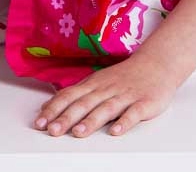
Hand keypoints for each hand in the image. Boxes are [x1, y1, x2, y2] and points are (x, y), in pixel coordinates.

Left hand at [33, 51, 179, 138]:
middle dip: (66, 117)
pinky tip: (115, 132)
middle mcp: (106, 89)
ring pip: (106, 108)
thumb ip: (76, 95)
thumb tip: (49, 105)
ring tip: (78, 132)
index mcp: (93, 85)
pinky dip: (124, 122)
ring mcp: (125, 95)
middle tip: (52, 130)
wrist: (155, 64)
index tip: (40, 122)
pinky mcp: (144, 103)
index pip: (69, 96)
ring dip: (91, 121)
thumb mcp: (96, 82)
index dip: (53, 109)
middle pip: (84, 103)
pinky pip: (133, 113)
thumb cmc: (123, 76)